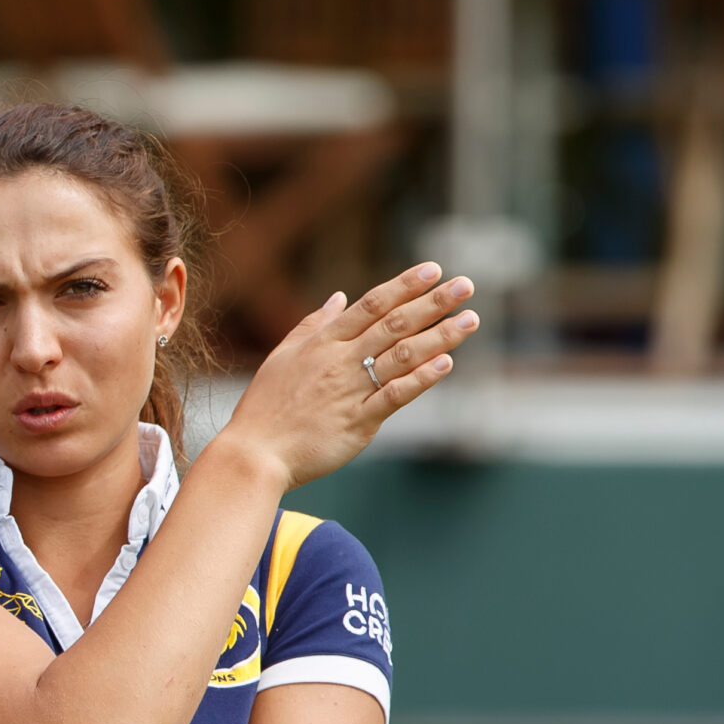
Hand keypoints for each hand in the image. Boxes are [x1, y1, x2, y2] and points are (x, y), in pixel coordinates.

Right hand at [216, 263, 478, 491]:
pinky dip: (420, 379)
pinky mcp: (357, 422)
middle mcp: (339, 362)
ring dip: (439, 336)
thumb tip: (339, 297)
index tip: (433, 269)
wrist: (253, 454)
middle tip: (466, 285)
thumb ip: (312, 325)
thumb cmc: (264, 407)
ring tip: (470, 319)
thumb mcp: (282, 357)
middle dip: (432, 303)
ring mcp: (349, 391)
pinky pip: (394, 396)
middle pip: (393, 325)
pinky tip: (446, 364)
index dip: (404, 286)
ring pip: (401, 357)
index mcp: (322, 343)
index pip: (370, 306)